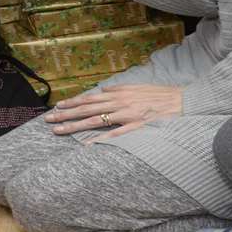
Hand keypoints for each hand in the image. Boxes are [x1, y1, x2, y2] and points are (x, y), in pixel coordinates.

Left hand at [43, 84, 182, 139]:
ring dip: (75, 126)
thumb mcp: (137, 86)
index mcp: (119, 93)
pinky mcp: (136, 127)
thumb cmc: (160, 95)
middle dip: (66, 115)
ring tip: (59, 131)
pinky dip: (101, 139)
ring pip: (95, 121)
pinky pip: (115, 135)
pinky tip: (87, 145)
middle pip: (87, 110)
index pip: (90, 98)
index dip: (72, 103)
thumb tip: (103, 89)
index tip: (57, 107)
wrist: (182, 101)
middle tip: (49, 121)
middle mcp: (119, 103)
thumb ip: (119, 88)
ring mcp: (127, 116)